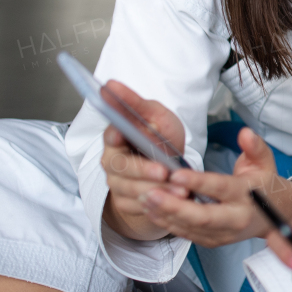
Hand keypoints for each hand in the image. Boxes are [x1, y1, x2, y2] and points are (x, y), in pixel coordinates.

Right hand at [100, 81, 187, 240]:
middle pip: (121, 166)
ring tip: (180, 189)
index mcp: (116, 136)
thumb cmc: (161, 139)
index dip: (115, 135)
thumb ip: (137, 105)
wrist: (169, 169)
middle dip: (143, 169)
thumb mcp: (157, 117)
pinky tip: (174, 201)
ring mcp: (117, 183)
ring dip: (157, 189)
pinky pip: (138, 206)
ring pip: (131, 189)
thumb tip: (110, 85)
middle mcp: (111, 161)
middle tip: (164, 171)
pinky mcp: (125, 203)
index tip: (120, 135)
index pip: (111, 134)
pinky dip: (157, 204)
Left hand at [142, 127, 291, 247]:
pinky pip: (186, 234)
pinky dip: (166, 223)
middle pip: (201, 217)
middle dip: (173, 206)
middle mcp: (236, 219)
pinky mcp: (213, 241)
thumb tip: (245, 133)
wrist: (276, 216)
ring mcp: (223, 234)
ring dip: (163, 214)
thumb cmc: (265, 184)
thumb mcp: (265, 162)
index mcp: (248, 196)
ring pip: (190, 228)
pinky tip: (150, 210)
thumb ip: (255, 147)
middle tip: (149, 192)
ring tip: (142, 197)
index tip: (176, 174)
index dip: (198, 183)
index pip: (221, 189)